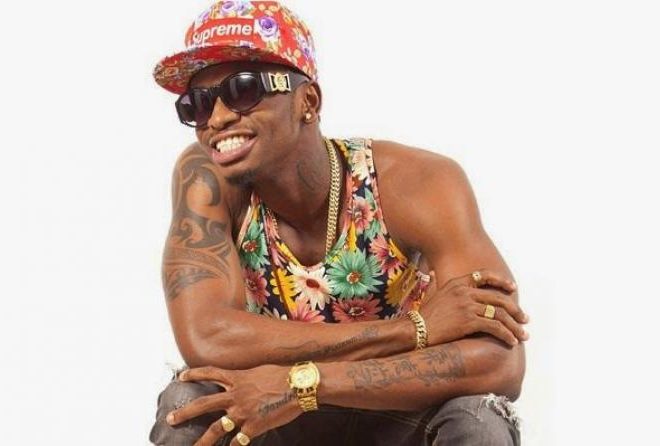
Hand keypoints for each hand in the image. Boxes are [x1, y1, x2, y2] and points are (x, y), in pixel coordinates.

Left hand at [166, 365, 301, 445]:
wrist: (299, 386)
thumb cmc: (284, 375)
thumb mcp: (260, 371)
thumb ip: (247, 378)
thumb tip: (241, 381)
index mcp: (237, 378)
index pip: (210, 373)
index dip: (194, 374)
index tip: (181, 377)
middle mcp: (235, 395)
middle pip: (203, 404)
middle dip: (185, 413)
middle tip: (170, 419)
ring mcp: (243, 413)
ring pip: (216, 429)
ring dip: (202, 441)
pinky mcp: (253, 427)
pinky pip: (238, 440)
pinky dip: (234, 445)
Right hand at [418, 269, 528, 346]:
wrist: (415, 330)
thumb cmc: (423, 316)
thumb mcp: (431, 294)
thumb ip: (437, 285)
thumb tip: (433, 275)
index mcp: (457, 283)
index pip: (485, 275)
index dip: (501, 281)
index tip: (512, 288)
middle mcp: (464, 292)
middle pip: (498, 298)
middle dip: (515, 310)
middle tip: (524, 319)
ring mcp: (467, 306)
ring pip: (500, 314)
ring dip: (515, 326)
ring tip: (523, 335)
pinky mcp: (469, 321)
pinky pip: (495, 327)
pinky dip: (506, 335)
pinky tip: (511, 342)